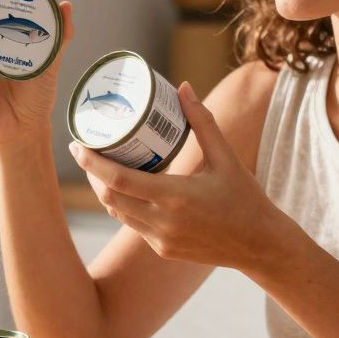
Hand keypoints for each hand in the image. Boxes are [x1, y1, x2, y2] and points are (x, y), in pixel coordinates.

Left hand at [69, 82, 300, 271]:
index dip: (92, 163)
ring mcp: (161, 240)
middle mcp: (162, 222)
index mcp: (175, 197)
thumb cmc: (245, 198)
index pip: (118, 181)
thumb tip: (183, 87)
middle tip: (85, 150)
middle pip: (109, 198)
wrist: (259, 245)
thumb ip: (203, 122)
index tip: (78, 145)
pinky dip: (124, 205)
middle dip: (91, 175)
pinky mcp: (163, 249)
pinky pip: (133, 225)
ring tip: (100, 166)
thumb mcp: (226, 157)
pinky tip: (125, 189)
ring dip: (105, 191)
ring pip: (118, 213)